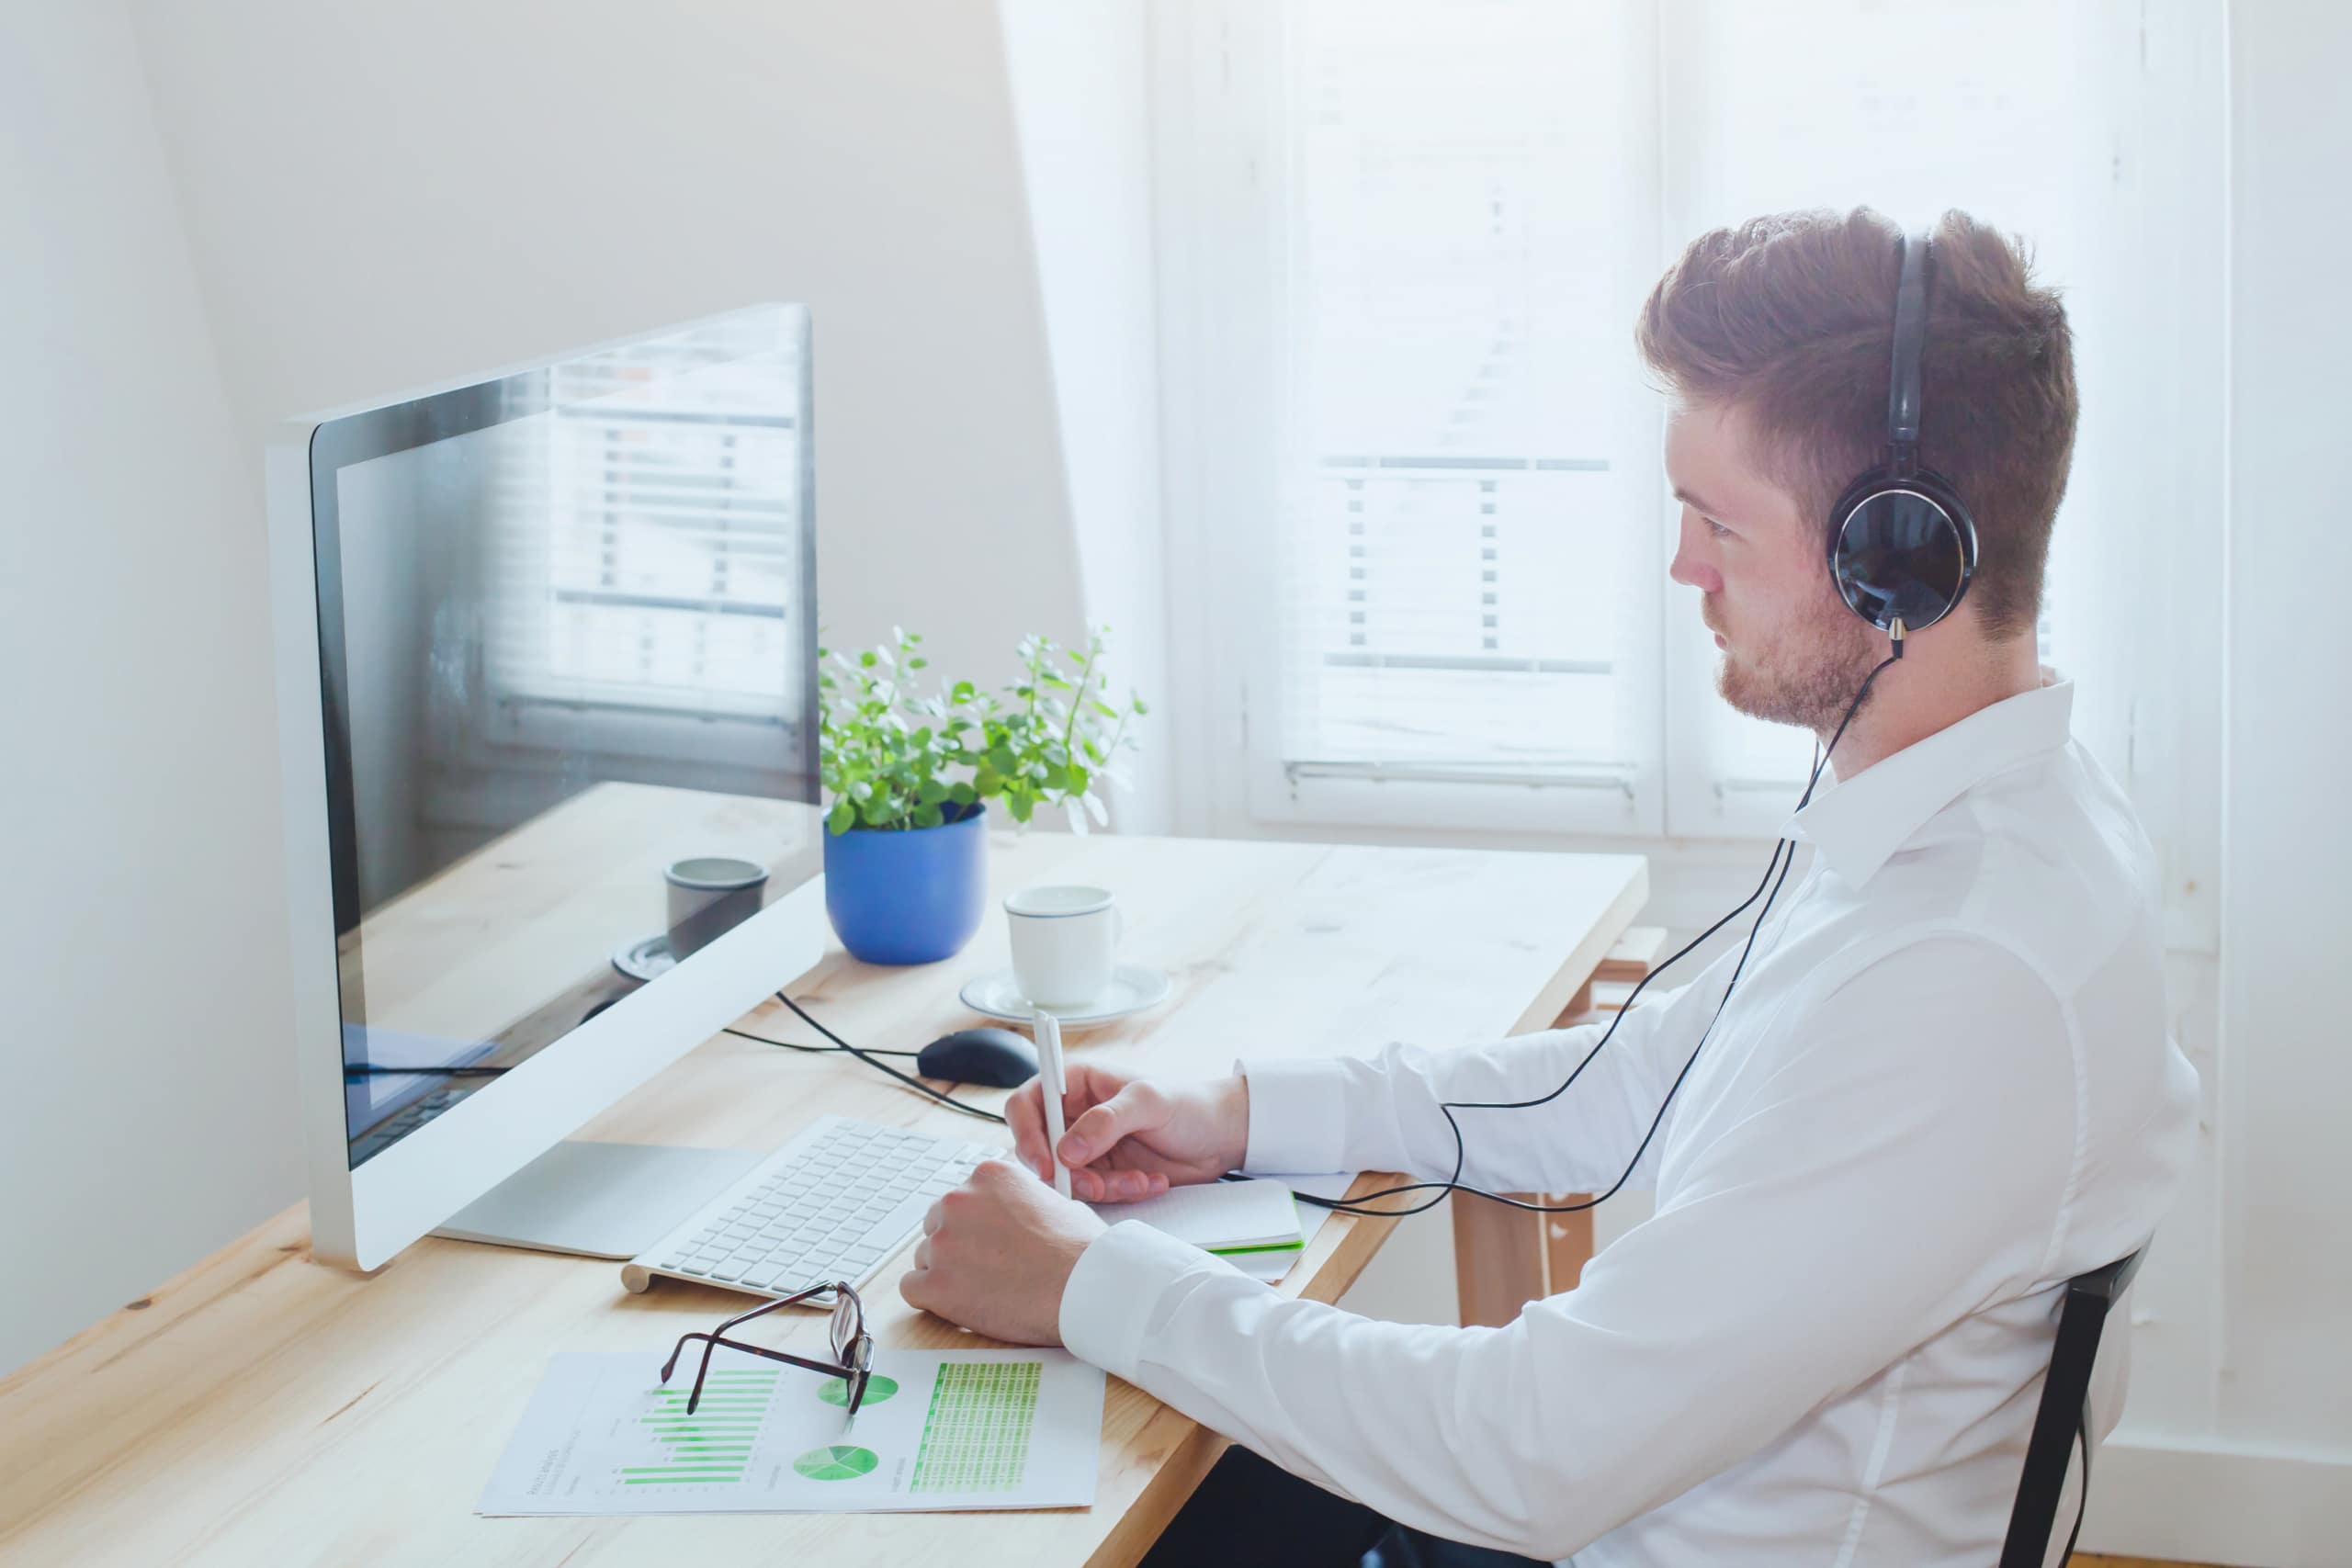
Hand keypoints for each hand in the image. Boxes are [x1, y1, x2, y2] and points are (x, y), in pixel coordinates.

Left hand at [898, 1158, 1105, 1343]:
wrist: (1085, 1288)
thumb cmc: (1079, 1250)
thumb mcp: (1050, 1199)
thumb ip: (1016, 1201)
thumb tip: (1007, 1214)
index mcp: (987, 1176)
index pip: (960, 1199)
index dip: (975, 1226)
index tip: (990, 1242)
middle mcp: (958, 1200)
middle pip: (936, 1225)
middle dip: (958, 1247)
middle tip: (987, 1269)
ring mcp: (943, 1242)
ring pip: (925, 1257)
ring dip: (948, 1274)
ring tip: (985, 1289)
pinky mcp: (935, 1284)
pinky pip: (911, 1289)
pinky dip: (932, 1300)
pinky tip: (961, 1304)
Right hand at [1007, 1061, 1248, 1201]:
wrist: (1220, 1137)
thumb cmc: (1188, 1104)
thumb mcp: (1149, 1101)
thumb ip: (1107, 1121)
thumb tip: (1066, 1150)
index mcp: (1074, 1082)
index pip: (1025, 1104)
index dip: (1026, 1134)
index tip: (1046, 1164)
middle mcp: (1072, 1115)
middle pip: (1038, 1150)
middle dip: (1066, 1174)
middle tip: (1097, 1184)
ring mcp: (1085, 1147)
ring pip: (1065, 1179)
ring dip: (1100, 1187)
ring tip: (1139, 1179)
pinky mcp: (1101, 1174)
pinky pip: (1092, 1194)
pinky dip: (1118, 1194)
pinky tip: (1148, 1182)